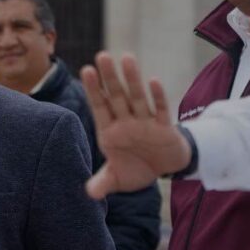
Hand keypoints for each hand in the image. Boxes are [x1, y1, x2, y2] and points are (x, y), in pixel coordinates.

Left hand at [80, 52, 190, 196]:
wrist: (164, 170)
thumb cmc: (136, 168)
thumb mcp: (117, 179)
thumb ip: (102, 183)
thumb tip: (89, 194)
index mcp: (110, 131)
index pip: (100, 107)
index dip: (94, 90)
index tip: (86, 70)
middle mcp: (126, 122)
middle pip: (117, 96)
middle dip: (110, 78)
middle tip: (102, 55)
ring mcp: (145, 123)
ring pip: (137, 98)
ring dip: (132, 80)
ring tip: (126, 58)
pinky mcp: (164, 127)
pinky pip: (160, 110)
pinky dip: (157, 97)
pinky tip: (153, 80)